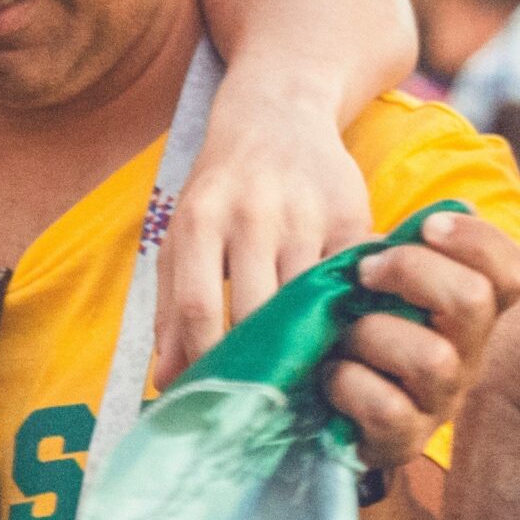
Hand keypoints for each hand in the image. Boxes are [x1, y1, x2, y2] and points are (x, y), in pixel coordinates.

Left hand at [154, 72, 377, 384]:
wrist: (279, 112)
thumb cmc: (223, 186)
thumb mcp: (185, 233)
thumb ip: (171, 308)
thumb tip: (167, 383)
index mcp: (199, 217)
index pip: (198, 306)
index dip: (206, 362)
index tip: (214, 402)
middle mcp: (251, 212)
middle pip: (255, 309)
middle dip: (260, 362)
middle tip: (262, 407)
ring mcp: (306, 212)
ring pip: (306, 299)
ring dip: (306, 345)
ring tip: (301, 384)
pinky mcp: (351, 214)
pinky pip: (349, 280)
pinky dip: (344, 315)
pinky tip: (339, 343)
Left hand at [326, 209, 519, 471]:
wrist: (321, 408)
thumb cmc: (353, 330)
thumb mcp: (378, 286)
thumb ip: (398, 252)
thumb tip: (417, 224)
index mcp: (471, 313)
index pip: (511, 272)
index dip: (476, 240)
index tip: (427, 224)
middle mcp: (468, 355)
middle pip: (474, 300)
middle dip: (412, 270)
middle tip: (366, 273)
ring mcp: (440, 401)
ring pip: (433, 358)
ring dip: (372, 334)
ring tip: (342, 336)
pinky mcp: (404, 441)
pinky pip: (388, 408)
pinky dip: (349, 384)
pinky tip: (332, 375)